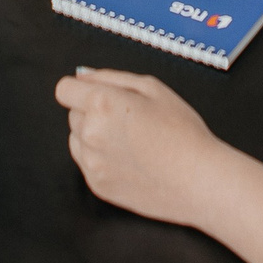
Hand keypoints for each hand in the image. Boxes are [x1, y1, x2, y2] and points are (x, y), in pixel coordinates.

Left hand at [56, 67, 234, 226]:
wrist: (198, 180)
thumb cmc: (183, 133)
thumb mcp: (153, 87)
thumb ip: (112, 77)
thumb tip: (85, 77)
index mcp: (102, 104)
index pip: (64, 89)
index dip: (79, 88)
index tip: (94, 93)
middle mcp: (90, 133)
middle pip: (73, 114)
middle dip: (92, 112)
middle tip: (127, 119)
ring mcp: (91, 163)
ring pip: (77, 139)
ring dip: (93, 136)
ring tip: (129, 141)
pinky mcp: (97, 186)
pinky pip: (86, 163)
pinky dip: (100, 158)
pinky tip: (129, 159)